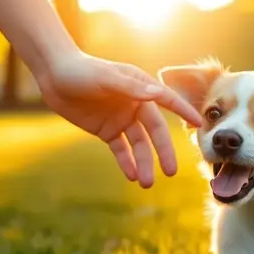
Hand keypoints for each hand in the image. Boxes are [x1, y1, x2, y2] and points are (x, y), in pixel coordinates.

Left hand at [36, 52, 202, 186]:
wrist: (53, 75)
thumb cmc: (81, 70)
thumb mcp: (105, 78)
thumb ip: (130, 88)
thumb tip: (157, 94)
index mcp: (140, 87)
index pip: (167, 101)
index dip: (183, 112)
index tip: (199, 124)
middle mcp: (135, 104)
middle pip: (155, 132)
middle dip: (163, 152)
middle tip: (171, 172)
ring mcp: (122, 118)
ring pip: (138, 145)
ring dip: (144, 163)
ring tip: (146, 183)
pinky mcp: (107, 130)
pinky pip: (121, 149)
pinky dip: (127, 163)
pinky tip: (132, 176)